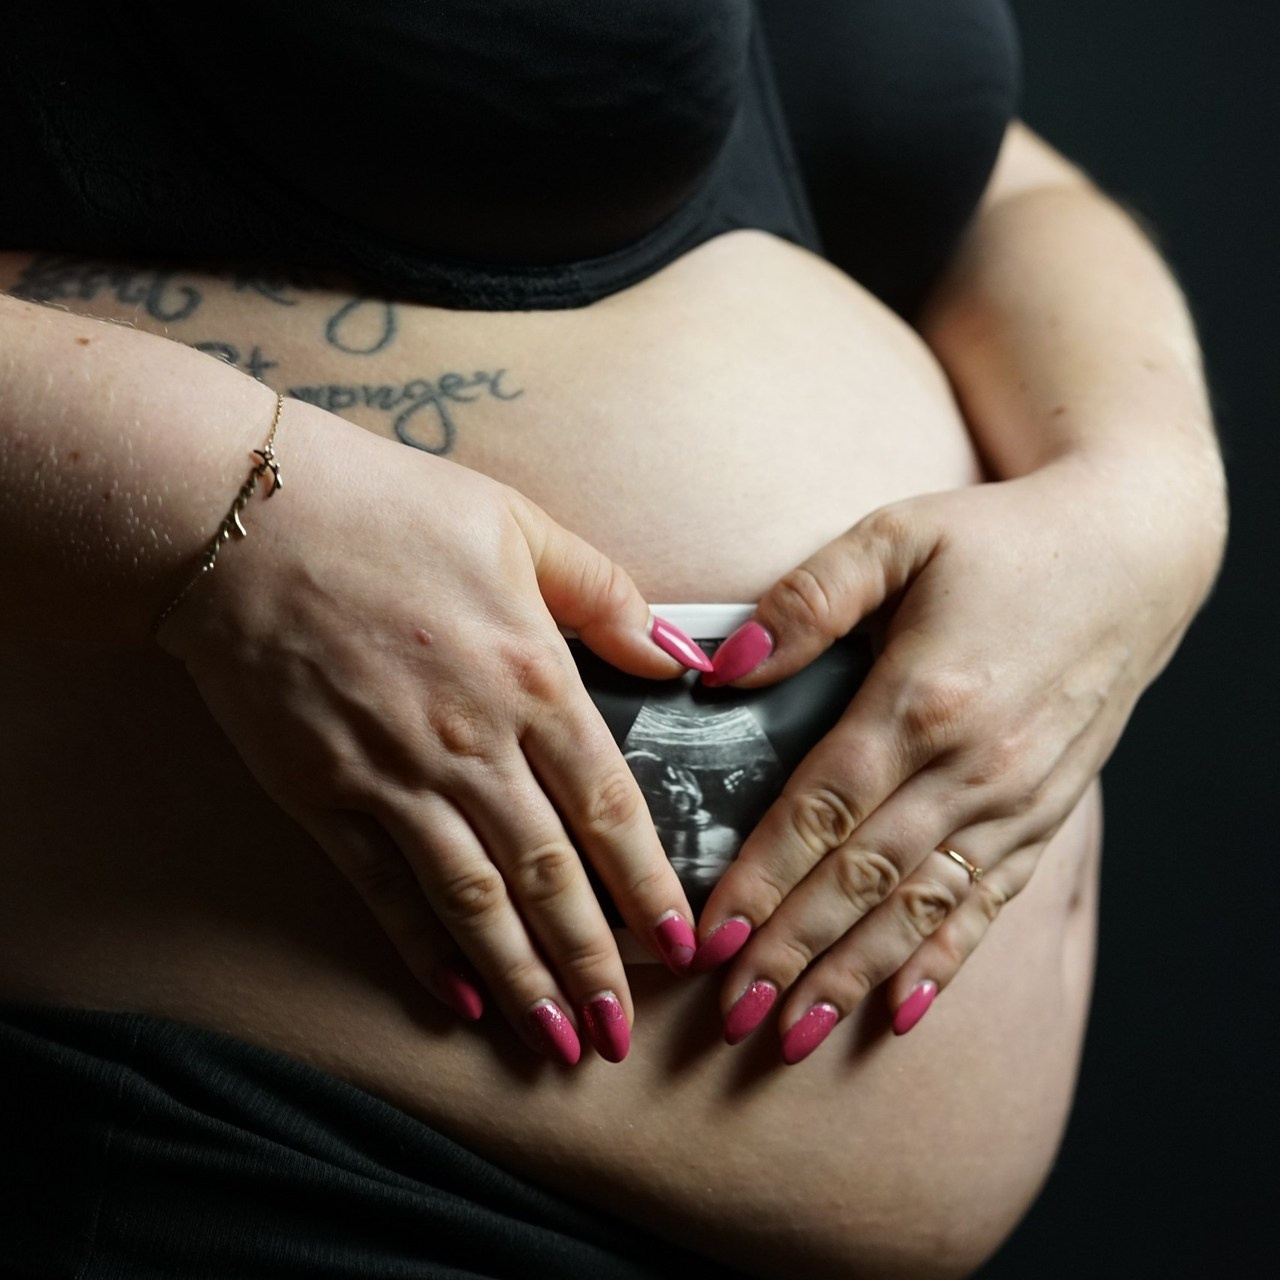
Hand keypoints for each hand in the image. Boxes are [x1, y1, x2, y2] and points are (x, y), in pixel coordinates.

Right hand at [158, 398, 702, 1064]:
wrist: (246, 522)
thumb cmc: (390, 511)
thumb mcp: (521, 527)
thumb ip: (608, 596)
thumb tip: (680, 657)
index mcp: (533, 675)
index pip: (607, 804)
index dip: (647, 882)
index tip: (681, 942)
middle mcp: (472, 742)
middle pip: (549, 872)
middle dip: (593, 961)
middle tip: (622, 1033)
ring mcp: (394, 775)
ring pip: (474, 900)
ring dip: (522, 978)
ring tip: (557, 1043)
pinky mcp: (324, 795)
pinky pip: (383, 890)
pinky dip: (423, 951)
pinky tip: (459, 1000)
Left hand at [695, 460, 1200, 1060]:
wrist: (1131, 552)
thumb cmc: (1003, 539)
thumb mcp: (897, 536)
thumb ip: (809, 600)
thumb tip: (724, 664)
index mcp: (921, 698)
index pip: (820, 811)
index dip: (760, 880)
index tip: (709, 939)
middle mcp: (972, 766)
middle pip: (862, 880)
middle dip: (792, 952)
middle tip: (733, 1014)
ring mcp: (1015, 799)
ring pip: (920, 908)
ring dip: (854, 976)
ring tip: (795, 1032)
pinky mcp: (1045, 813)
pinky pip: (989, 902)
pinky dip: (944, 960)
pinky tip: (902, 1010)